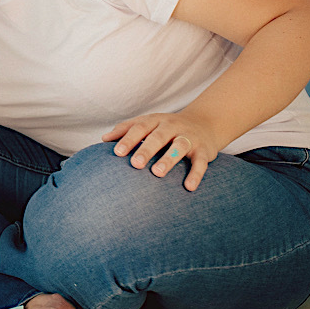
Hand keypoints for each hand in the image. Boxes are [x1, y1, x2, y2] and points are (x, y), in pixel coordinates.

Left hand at [103, 112, 219, 190]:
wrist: (205, 123)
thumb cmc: (166, 128)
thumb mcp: (148, 123)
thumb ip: (126, 129)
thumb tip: (104, 139)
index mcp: (155, 120)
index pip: (140, 127)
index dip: (128, 139)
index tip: (117, 153)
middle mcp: (172, 126)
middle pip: (158, 136)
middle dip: (146, 150)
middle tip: (135, 164)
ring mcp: (189, 137)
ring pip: (180, 146)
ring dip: (169, 159)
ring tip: (157, 173)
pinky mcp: (204, 150)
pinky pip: (201, 162)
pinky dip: (196, 174)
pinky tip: (189, 187)